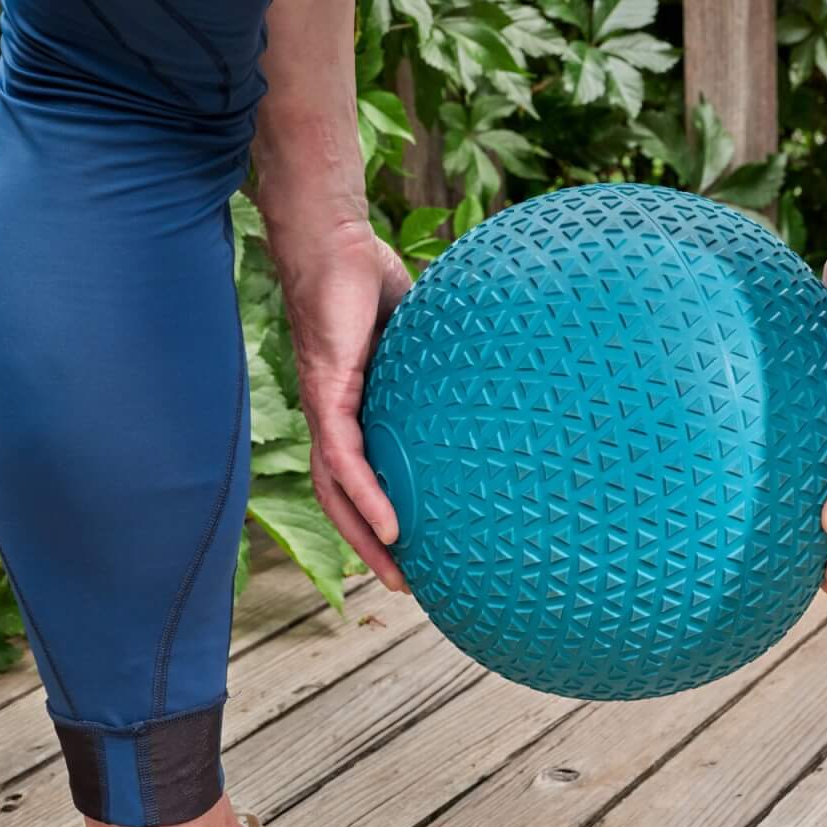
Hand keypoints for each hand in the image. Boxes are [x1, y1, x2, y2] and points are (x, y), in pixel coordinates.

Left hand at [270, 218, 413, 591]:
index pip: (360, 474)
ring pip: (338, 490)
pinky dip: (365, 496)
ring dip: (365, 537)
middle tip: (406, 585)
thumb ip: (441, 361)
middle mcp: (333, 416)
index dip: (378, 515)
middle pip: (343, 499)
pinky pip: (344, 458)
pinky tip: (391, 526)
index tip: (414, 550)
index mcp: (354, 407)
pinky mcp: (326, 393)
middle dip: (371, 546)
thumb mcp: (419, 334)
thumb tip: (500, 367)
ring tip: (396, 573)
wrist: (334, 241)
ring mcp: (326, 407)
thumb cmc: (372, 277)